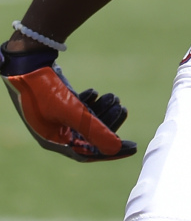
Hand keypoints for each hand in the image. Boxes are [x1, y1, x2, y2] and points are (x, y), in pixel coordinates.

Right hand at [0, 41, 136, 161]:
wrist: (27, 66)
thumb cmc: (46, 91)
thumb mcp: (73, 111)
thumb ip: (94, 129)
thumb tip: (116, 147)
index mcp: (54, 142)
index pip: (88, 153)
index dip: (110, 151)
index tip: (133, 148)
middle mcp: (55, 133)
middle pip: (89, 135)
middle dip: (108, 123)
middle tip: (122, 108)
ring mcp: (56, 118)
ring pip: (86, 120)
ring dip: (102, 109)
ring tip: (114, 96)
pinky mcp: (59, 104)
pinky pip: (79, 109)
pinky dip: (90, 102)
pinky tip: (94, 93)